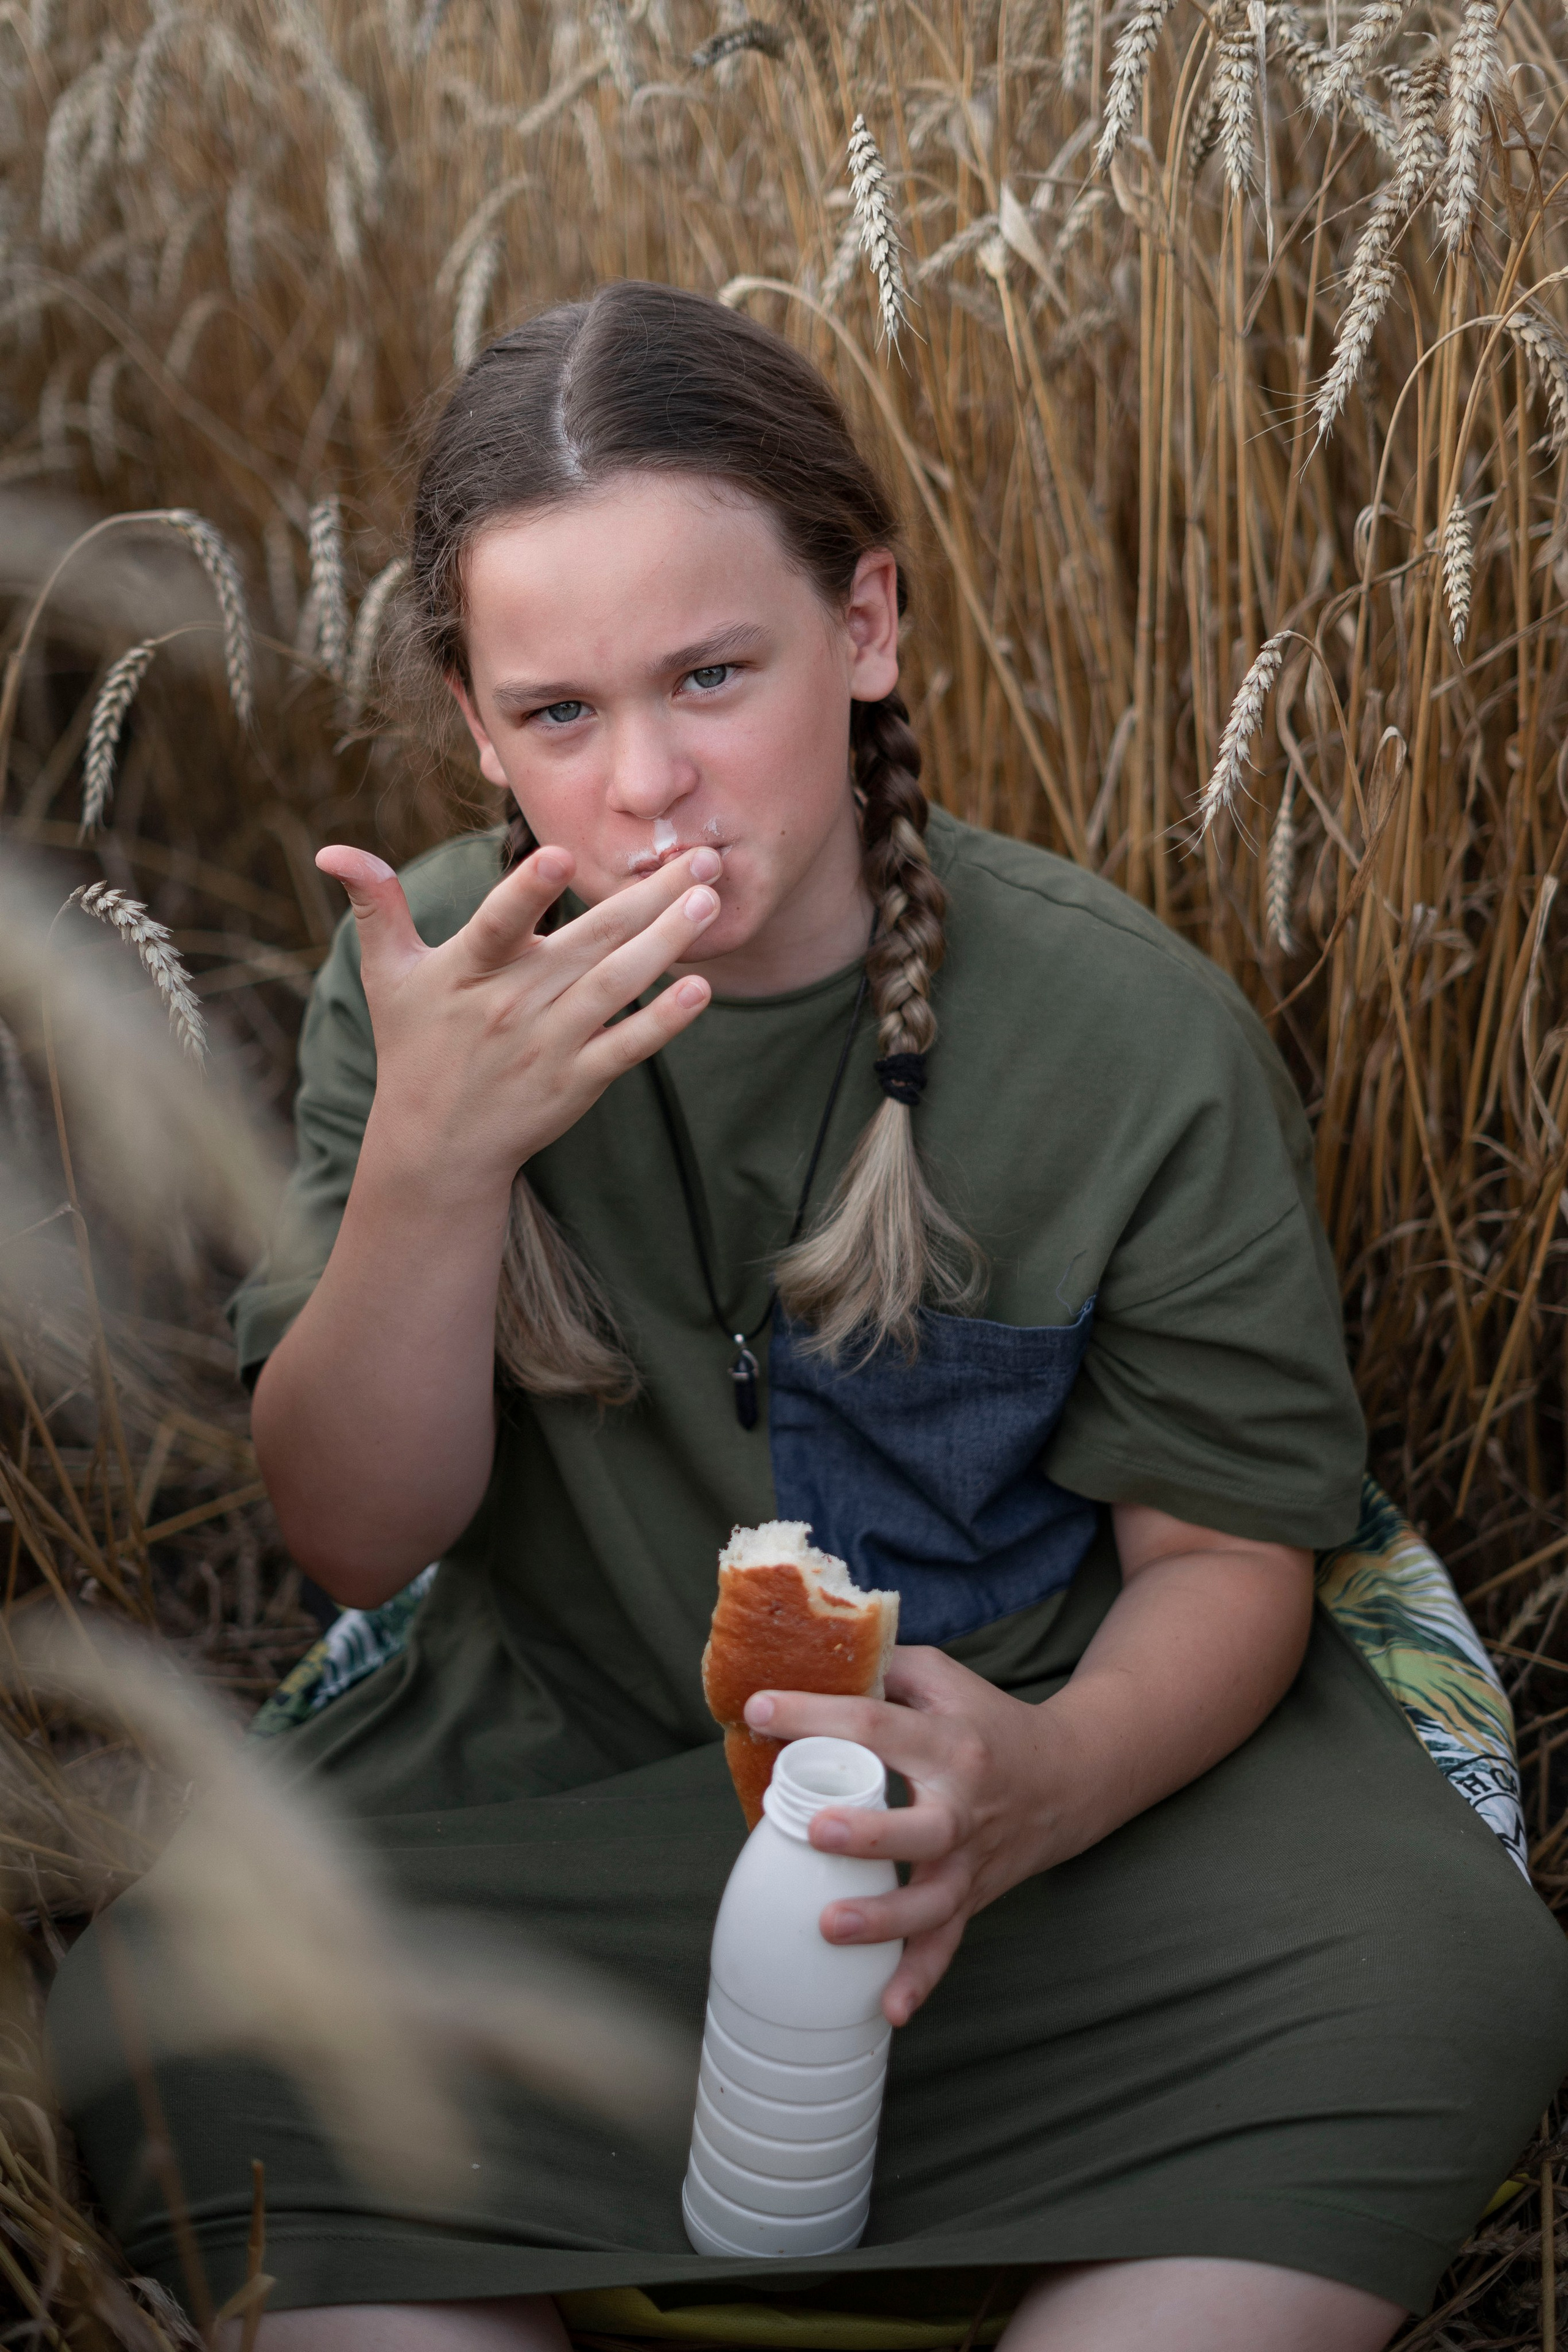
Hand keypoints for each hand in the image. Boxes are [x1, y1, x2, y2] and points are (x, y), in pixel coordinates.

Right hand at [316, 840, 720, 1198]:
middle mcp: (513, 1004)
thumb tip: (331, 851)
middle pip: (588, 942)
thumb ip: (376, 906)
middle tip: (703, 857)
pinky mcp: (578, 1080)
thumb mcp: (386, 975)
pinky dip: (664, 1022)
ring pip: (618, 986)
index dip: (527, 891)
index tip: (560, 855)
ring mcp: (550, 1044)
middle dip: (648, 896)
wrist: (437, 1145)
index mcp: (469, 970)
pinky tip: (700, 990)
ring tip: (709, 902)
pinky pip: (628, 1046)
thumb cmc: (414, 1047)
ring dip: (669, 944)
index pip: (498, 923)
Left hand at [743, 1648, 1062, 2027]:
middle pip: (921, 1827)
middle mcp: (963, 1806)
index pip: (877, 1723)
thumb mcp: (941, 1678)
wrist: (1069, 1779)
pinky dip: (920, 1979)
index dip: (815, 1715)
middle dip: (869, 1834)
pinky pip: (946, 1946)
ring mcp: (969, 1861)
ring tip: (828, 1924)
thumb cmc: (987, 1722)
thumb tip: (808, 1661)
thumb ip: (881, 1667)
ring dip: (884, 1918)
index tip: (758, 1711)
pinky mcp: (971, 1898)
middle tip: (816, 1830)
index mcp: (949, 1742)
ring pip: (933, 1901)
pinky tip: (888, 2009)